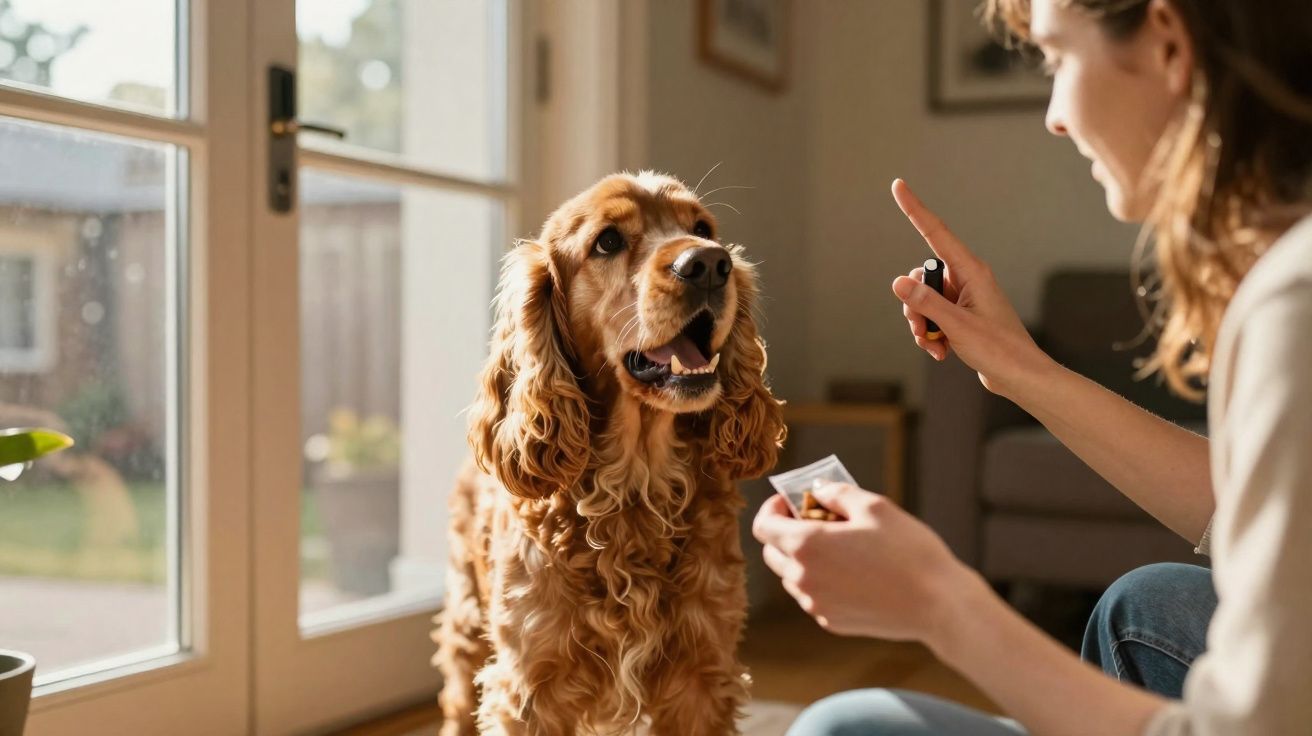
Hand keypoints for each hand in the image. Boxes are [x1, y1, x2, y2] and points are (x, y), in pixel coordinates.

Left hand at [752, 483, 976, 643]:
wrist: (938, 605)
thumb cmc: (908, 551)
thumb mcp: (874, 506)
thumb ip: (836, 493)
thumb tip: (816, 491)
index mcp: (806, 546)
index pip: (763, 526)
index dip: (773, 509)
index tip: (791, 502)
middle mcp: (803, 579)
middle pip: (772, 552)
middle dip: (787, 532)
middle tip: (818, 520)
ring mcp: (816, 605)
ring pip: (792, 577)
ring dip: (804, 558)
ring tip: (840, 546)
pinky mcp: (831, 623)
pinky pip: (813, 596)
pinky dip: (822, 581)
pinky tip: (854, 572)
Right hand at [890, 179, 1052, 399]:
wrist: (1021, 378)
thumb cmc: (999, 350)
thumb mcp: (957, 326)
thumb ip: (926, 303)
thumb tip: (898, 281)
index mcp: (972, 272)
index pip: (936, 233)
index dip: (915, 209)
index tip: (899, 186)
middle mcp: (967, 280)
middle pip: (921, 276)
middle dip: (913, 304)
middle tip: (922, 329)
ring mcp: (964, 298)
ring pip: (923, 299)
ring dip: (921, 324)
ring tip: (934, 346)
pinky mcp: (961, 316)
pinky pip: (932, 316)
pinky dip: (930, 335)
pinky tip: (941, 352)